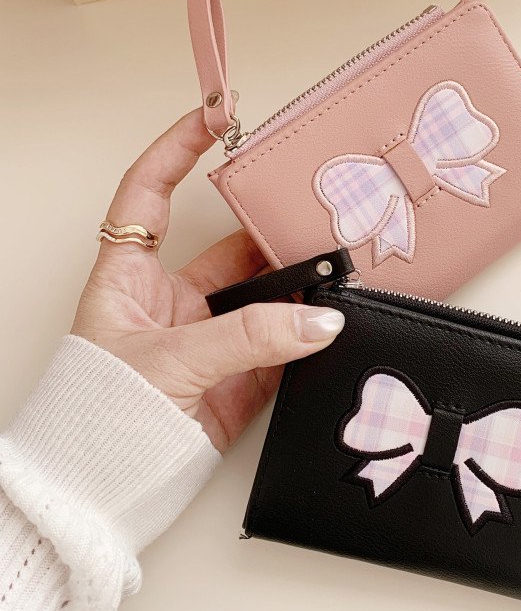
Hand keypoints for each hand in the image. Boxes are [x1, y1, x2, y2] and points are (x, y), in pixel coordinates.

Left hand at [71, 109, 344, 451]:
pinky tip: (331, 321)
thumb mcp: (168, 362)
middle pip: (229, 246)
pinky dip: (309, 334)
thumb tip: (319, 321)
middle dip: (270, 231)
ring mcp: (209, 337)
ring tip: (333, 274)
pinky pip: (282, 343)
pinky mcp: (238, 375)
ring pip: (264, 295)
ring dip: (297, 287)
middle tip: (309, 216)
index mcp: (129, 279)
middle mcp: (171, 301)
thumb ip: (247, 338)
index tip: (215, 117)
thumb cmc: (98, 418)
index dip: (177, 149)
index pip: (147, 193)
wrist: (101, 494)